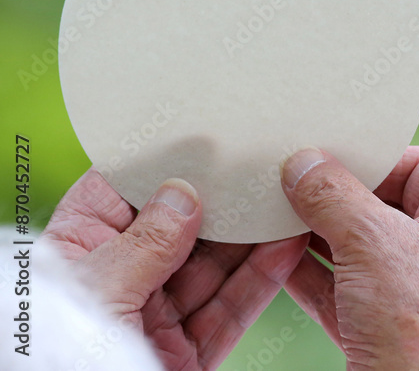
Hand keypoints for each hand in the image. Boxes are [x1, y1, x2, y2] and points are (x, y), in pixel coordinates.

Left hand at [42, 170, 307, 369]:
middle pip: (180, 228)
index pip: (120, 194)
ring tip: (287, 200)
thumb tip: (184, 195)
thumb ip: (144, 245)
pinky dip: (263, 279)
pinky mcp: (189, 351)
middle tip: (261, 167)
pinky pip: (232, 308)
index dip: (162, 164)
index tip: (205, 135)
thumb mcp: (98, 296)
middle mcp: (120, 282)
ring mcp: (157, 318)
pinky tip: (287, 247)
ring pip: (215, 266)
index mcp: (77, 257)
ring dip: (253, 235)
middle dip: (222, 200)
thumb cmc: (67, 361)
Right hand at [281, 145, 418, 370]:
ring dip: (318, 233)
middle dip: (339, 196)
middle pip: (387, 207)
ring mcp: (416, 295)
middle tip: (294, 181)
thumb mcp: (373, 241)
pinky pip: (345, 290)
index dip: (381, 157)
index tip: (335, 155)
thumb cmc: (418, 321)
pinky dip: (313, 273)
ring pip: (361, 250)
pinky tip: (275, 256)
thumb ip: (334, 195)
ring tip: (276, 212)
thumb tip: (302, 163)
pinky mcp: (386, 329)